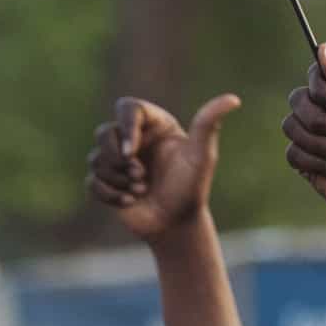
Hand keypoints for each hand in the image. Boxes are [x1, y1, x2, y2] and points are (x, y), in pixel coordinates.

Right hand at [87, 94, 240, 241]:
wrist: (176, 225)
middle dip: (117, 158)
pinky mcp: (106, 183)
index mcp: (154, 126)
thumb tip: (234, 99)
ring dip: (117, 179)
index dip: (125, 128)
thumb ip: (209, 124)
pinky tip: (129, 202)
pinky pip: (91, 181)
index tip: (131, 152)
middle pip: (103, 132)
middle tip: (141, 176)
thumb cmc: (191, 189)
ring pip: (96, 158)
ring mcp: (117, 163)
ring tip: (140, 190)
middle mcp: (133, 140)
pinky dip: (109, 194)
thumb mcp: (201, 155)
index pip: (127, 108)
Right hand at [281, 49, 325, 220]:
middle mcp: (323, 110)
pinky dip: (316, 162)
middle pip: (297, 99)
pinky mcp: (303, 159)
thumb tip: (322, 47)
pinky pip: (292, 153)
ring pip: (291, 127)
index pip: (314, 74)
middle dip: (321, 121)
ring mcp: (311, 134)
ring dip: (321, 144)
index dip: (321, 89)